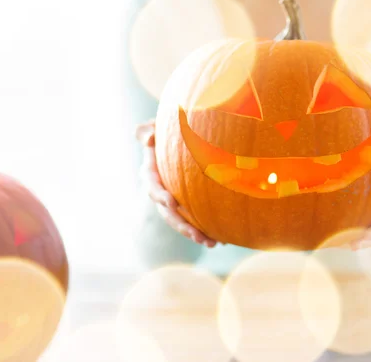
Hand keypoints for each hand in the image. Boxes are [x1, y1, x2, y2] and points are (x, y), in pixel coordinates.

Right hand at [136, 120, 218, 247]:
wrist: (183, 138)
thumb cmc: (168, 129)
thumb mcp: (156, 126)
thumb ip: (148, 130)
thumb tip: (147, 139)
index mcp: (151, 172)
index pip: (153, 185)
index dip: (159, 195)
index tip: (171, 202)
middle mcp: (161, 190)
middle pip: (168, 212)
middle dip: (181, 225)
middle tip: (196, 235)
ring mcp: (174, 200)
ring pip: (182, 220)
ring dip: (195, 233)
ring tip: (212, 243)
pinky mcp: (187, 204)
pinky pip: (195, 219)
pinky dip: (207, 229)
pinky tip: (223, 239)